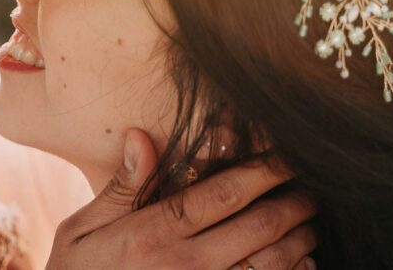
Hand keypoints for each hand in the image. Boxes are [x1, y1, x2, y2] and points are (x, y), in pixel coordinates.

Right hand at [46, 129, 316, 269]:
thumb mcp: (82, 229)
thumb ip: (121, 187)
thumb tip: (142, 136)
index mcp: (152, 232)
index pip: (222, 193)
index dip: (262, 170)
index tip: (286, 154)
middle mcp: (184, 264)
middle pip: (259, 226)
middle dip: (293, 201)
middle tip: (310, 186)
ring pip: (270, 263)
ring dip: (299, 239)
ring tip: (310, 222)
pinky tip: (301, 263)